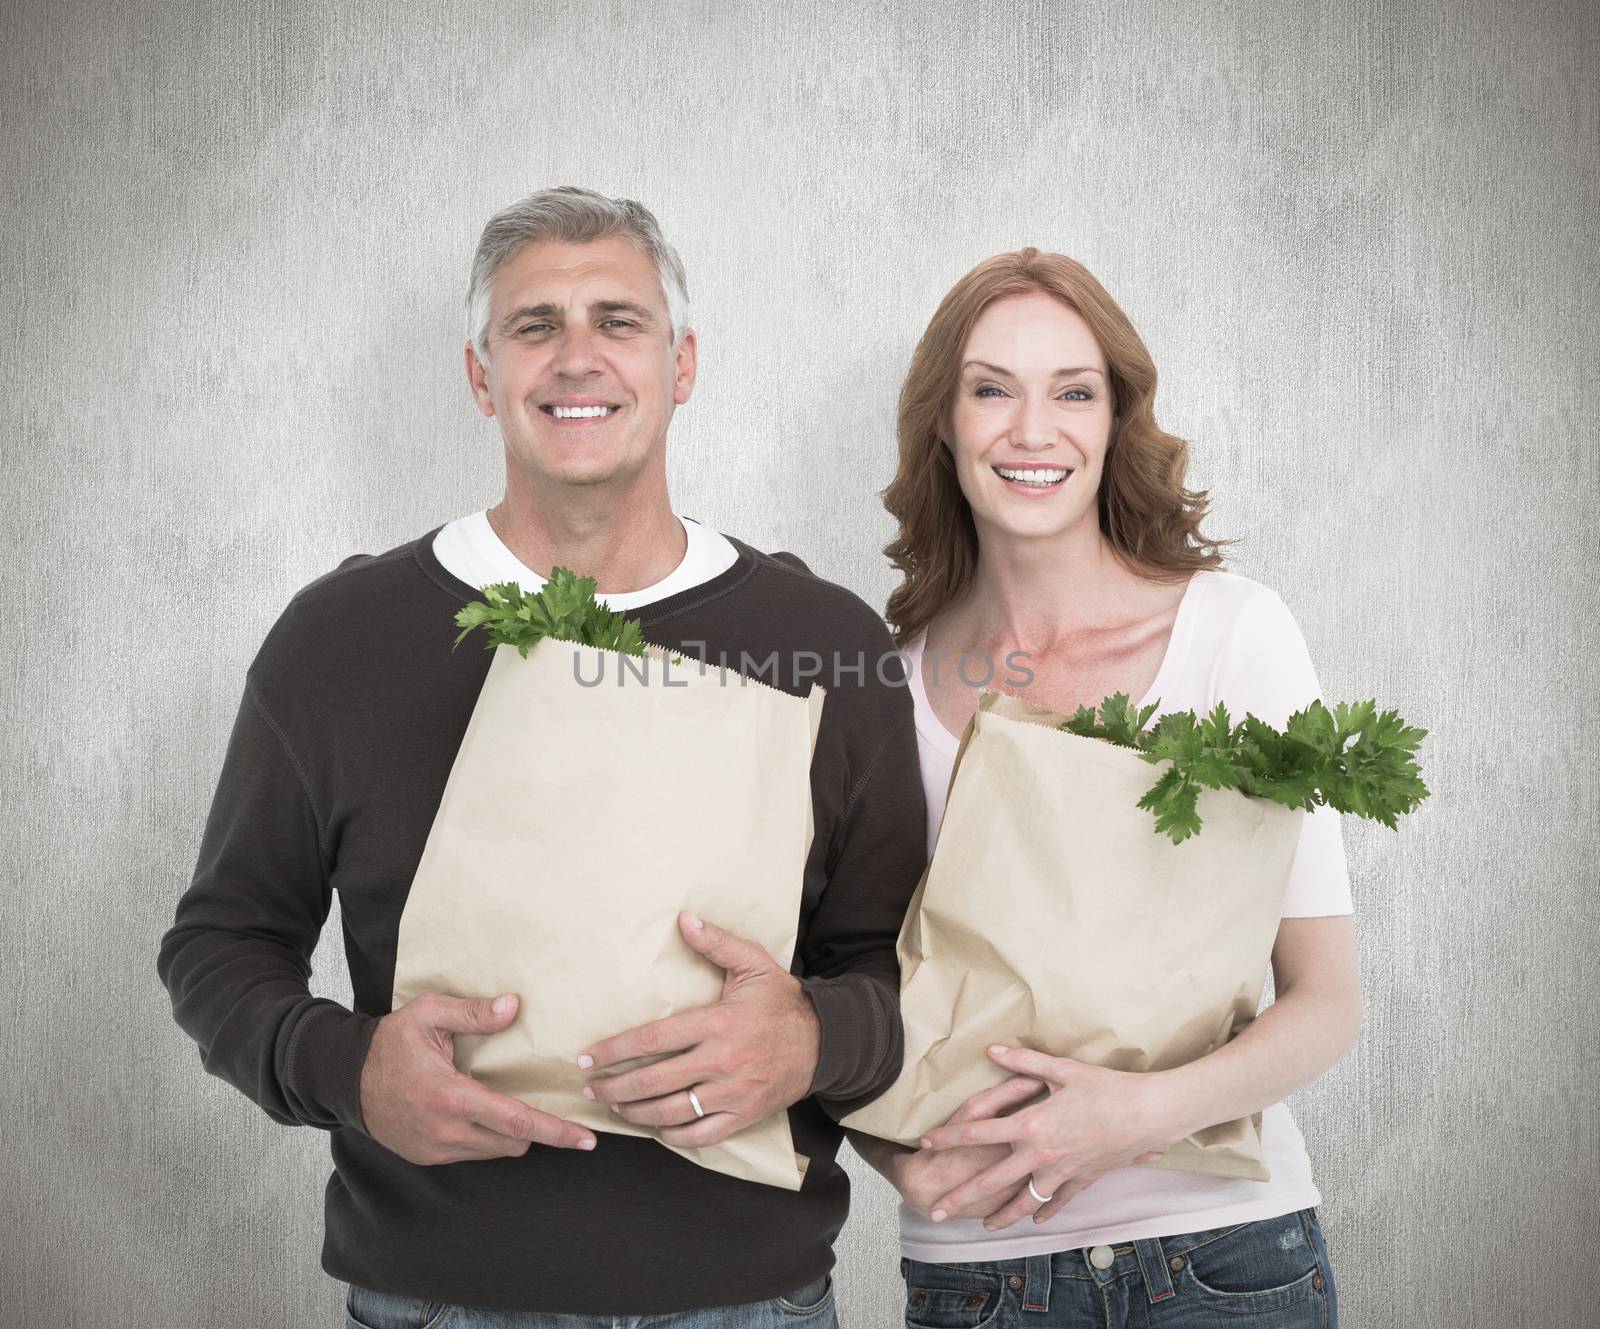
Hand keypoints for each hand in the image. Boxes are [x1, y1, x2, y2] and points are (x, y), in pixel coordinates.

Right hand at [360, 991, 595, 1164]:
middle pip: (514, 1142)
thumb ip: (474, 1014)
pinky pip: (471, 1154)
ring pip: (495, 1151)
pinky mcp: (427, 1156)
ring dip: (509, 1133)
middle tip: (544, 1103)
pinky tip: (479, 1112)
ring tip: (505, 1103)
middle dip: (535, 1127)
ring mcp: (436, 1149)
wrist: (345, 1078)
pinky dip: (484, 1138)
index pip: (517, 1123)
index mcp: (453, 1098)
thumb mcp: (429, 1015)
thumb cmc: (389, 1043)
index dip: (557, 1132)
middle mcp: (447, 1132)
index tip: (586, 1139)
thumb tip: (514, 1007)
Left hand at [580, 911, 819, 1146]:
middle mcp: (720, 1061)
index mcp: (716, 1023)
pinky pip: (700, 1135)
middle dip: (614, 1086)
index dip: (614, 1050)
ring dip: (635, 1111)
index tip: (588, 1056)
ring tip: (615, 1106)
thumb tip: (684, 919)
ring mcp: (732, 1092)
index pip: (652, 1040)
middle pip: (653, 1081)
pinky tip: (656, 1128)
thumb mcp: (754, 964)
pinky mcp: (743, 1115)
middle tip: (591, 1086)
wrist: (827, 1041)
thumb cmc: (784, 1002)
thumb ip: (717, 943)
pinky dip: (673, 1135)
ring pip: (670, 1111)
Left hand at [916, 1045, 1171, 1229]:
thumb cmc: (1106, 1087)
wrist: (1149, 1114)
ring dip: (1003, 1215)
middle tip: (936, 1210)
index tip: (925, 1143)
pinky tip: (1037, 1222)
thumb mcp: (1061, 1070)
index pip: (978, 1132)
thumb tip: (992, 1051)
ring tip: (986, 1226)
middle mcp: (1041, 1154)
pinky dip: (1047, 1213)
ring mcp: (1063, 1172)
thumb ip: (1023, 1063)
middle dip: (961, 1196)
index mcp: (1031, 1124)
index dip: (949, 1137)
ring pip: (1025, 1201)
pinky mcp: (1083, 1180)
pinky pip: (1061, 1203)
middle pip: (991, 1179)